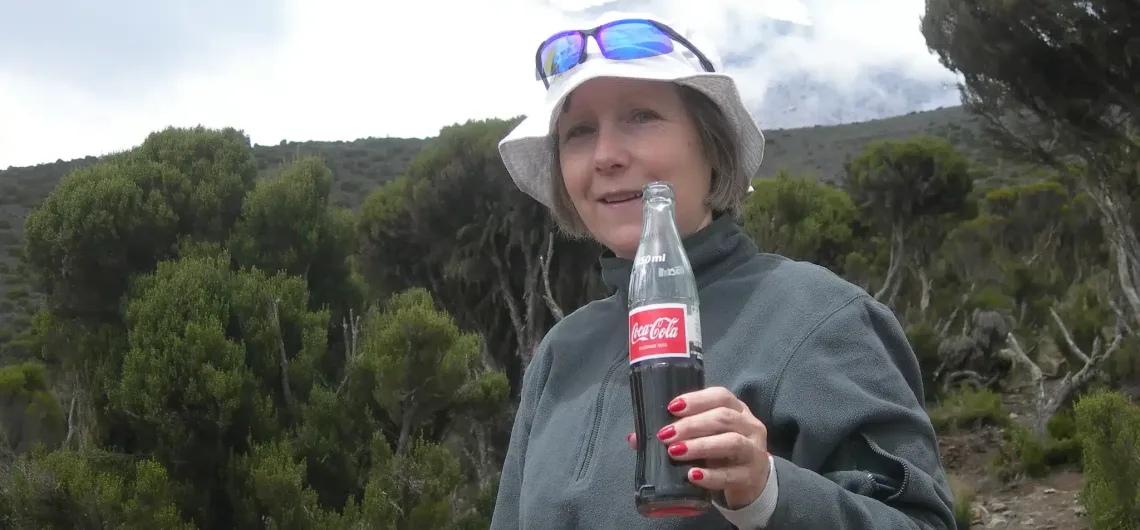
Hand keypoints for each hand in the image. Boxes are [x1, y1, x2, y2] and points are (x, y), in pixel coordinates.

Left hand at [626, 386, 769, 508]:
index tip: (671, 407)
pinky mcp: (750, 477)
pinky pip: (731, 475)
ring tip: (676, 452)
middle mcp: (749, 426)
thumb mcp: (704, 438)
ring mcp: (753, 452)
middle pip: (723, 418)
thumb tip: (635, 437)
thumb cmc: (722, 453)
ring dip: (700, 446)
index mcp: (737, 410)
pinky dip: (710, 476)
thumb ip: (674, 434)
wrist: (753, 483)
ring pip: (731, 442)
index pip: (721, 396)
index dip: (696, 400)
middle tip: (666, 435)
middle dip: (692, 425)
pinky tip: (692, 476)